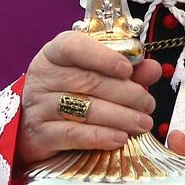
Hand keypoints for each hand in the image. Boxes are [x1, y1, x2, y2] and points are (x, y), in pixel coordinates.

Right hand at [17, 31, 161, 167]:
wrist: (31, 128)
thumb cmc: (68, 94)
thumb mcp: (94, 76)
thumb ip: (125, 72)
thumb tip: (152, 68)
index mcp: (54, 54)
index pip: (73, 46)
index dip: (103, 56)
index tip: (128, 69)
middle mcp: (42, 76)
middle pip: (88, 81)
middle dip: (126, 93)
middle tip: (148, 104)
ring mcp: (37, 106)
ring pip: (84, 108)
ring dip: (120, 117)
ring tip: (143, 123)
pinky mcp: (38, 135)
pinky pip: (73, 134)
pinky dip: (100, 136)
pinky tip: (120, 138)